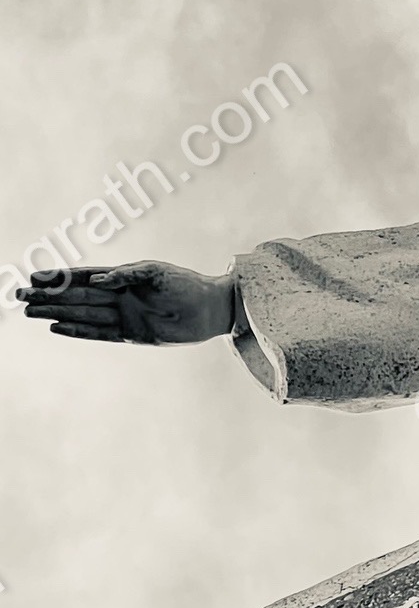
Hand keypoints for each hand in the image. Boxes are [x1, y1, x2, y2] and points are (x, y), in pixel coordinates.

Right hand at [18, 261, 234, 343]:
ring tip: (30, 313)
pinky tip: (57, 328)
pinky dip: (78, 331)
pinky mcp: (132, 335)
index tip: (33, 278)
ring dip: (55, 314)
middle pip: (74, 296)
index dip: (57, 278)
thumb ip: (126, 274)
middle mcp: (118, 297)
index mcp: (121, 277)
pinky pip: (99, 333)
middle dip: (47, 297)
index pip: (81, 276)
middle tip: (19, 297)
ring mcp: (123, 317)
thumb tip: (99, 280)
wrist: (210, 309)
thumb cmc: (186, 284)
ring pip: (81, 315)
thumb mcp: (155, 272)